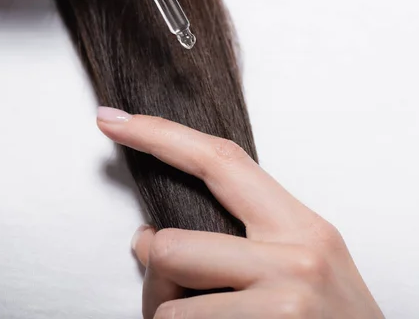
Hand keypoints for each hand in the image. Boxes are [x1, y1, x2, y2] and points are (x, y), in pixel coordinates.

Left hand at [97, 109, 383, 318]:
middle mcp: (296, 256)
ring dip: (168, 317)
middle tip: (167, 289)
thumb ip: (242, 241)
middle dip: (154, 273)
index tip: (115, 120)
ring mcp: (283, 301)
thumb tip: (151, 236)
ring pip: (169, 307)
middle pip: (171, 244)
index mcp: (302, 226)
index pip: (220, 161)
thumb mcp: (303, 265)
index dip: (161, 136)